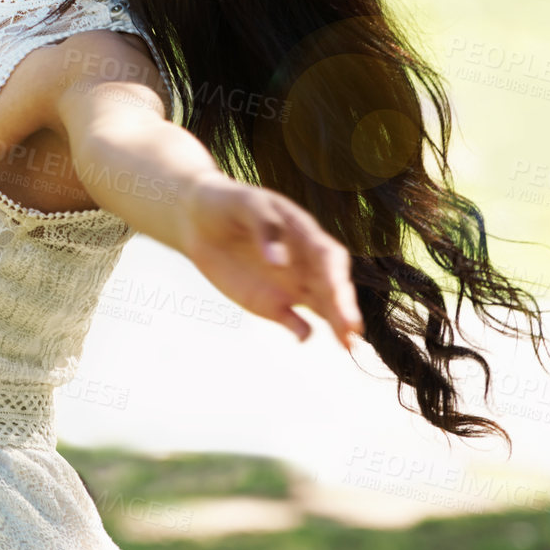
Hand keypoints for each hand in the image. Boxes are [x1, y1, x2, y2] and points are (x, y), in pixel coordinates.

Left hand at [177, 177, 364, 351]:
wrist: (198, 221)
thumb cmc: (228, 204)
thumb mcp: (247, 205)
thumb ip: (266, 229)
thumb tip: (280, 263)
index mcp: (304, 234)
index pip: (329, 256)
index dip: (336, 274)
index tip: (337, 290)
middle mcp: (305, 263)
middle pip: (332, 287)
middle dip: (343, 307)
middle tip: (351, 329)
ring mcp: (292, 285)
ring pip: (322, 307)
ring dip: (335, 325)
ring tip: (346, 345)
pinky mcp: (273, 304)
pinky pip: (294, 321)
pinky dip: (302, 331)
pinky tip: (303, 337)